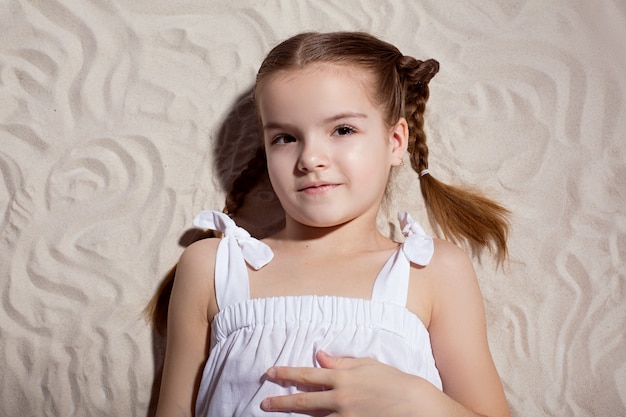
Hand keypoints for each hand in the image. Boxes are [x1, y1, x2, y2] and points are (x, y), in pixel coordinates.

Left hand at [260, 350, 438, 415]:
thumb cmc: (395, 382)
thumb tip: (319, 355)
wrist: (418, 407)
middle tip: (264, 404)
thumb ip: (341, 362)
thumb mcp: (368, 366)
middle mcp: (340, 399)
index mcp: (343, 378)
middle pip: (304, 401)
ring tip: (279, 415)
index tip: (270, 372)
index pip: (308, 375)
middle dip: (282, 402)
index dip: (287, 373)